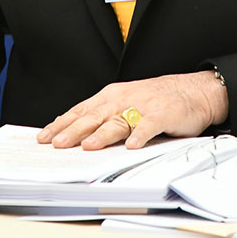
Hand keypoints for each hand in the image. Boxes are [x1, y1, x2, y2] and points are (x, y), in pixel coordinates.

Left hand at [36, 71, 227, 150]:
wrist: (192, 90)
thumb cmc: (154, 99)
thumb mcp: (123, 102)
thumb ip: (99, 115)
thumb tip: (68, 128)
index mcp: (110, 96)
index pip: (80, 111)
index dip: (62, 124)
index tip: (43, 137)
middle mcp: (123, 99)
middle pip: (94, 116)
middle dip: (74, 131)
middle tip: (57, 144)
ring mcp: (143, 106)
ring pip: (119, 121)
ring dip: (103, 134)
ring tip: (89, 146)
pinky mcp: (163, 115)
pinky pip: (150, 126)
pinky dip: (140, 135)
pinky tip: (132, 147)